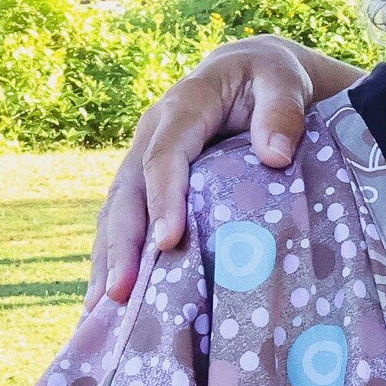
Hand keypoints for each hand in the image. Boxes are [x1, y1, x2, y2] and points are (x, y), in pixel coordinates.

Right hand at [86, 38, 316, 307]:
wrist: (252, 73)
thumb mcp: (284, 82)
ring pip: (117, 212)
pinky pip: (125, 222)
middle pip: (128, 192)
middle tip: (120, 293)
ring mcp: (143, 159)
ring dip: (108, 260)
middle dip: (122, 244)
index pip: (165, 156)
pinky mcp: (147, 183)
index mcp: (182, 106)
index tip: (168, 242)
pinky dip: (116, 259)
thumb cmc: (271, 79)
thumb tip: (276, 155)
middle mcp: (152, 134)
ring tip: (102, 312)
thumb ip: (282, 112)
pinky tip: (112, 302)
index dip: (163, 198)